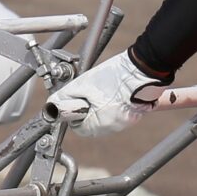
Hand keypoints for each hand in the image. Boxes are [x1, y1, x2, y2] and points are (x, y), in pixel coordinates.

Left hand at [46, 50, 165, 137]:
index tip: (76, 102)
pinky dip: (112, 107)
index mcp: (98, 124)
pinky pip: (117, 116)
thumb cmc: (114, 76)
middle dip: (86, 111)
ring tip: (104, 92)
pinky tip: (114, 93)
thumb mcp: (82, 84)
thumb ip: (65, 96)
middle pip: (91, 126)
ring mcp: (125, 123)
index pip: (77, 128)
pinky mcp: (134, 116)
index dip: (73, 114)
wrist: (143, 68)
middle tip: (90, 95)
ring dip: (99, 109)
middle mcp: (112, 128)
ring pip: (104, 121)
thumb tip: (53, 104)